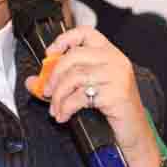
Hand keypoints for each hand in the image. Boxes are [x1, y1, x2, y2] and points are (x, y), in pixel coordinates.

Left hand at [23, 26, 162, 166]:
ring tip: (55, 109)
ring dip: (58, 96)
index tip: (50, 54)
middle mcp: (116, 60)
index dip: (64, 40)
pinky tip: (64, 116)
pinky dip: (66, 107)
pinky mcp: (116, 94)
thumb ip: (60, 83)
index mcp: (110, 53)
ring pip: (75, 77)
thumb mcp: (86, 91)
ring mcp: (118, 76)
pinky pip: (80, 96)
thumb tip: (32, 82)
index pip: (86, 32)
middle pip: (74, 55)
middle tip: (47, 92)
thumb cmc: (112, 111)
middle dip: (54, 75)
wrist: (134, 134)